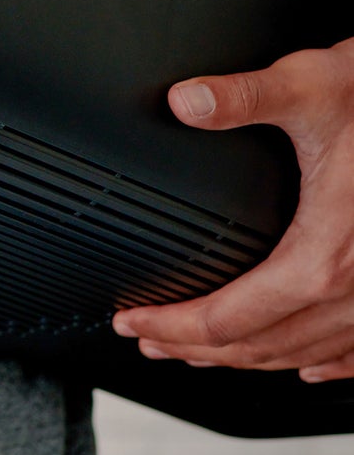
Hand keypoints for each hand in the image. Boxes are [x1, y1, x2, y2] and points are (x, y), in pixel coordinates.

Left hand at [113, 39, 353, 380]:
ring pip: (306, 353)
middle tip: (147, 340)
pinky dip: (323, 362)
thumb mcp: (312, 88)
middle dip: (195, 348)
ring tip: (199, 351)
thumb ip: (243, 96)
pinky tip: (305, 366)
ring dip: (248, 358)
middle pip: (262, 347)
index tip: (130, 322)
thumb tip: (185, 100)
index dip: (172, 326)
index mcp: (325, 255)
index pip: (229, 318)